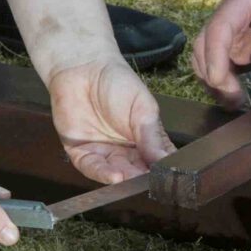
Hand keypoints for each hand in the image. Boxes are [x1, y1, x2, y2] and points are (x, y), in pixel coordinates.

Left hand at [48, 58, 171, 183]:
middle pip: (136, 173)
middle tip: (150, 183)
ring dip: (124, 180)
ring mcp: (104, 154)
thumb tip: (165, 160)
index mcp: (146, 141)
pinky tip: (115, 176)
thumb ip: (152, 136)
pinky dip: (103, 174)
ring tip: (132, 180)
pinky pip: (92, 168)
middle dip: (142, 179)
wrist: (84, 68)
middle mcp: (126, 152)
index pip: (158, 162)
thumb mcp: (143, 108)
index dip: (163, 172)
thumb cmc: (118, 83)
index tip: (169, 178)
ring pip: (116, 174)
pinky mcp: (81, 153)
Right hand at [193, 0, 250, 106]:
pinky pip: (223, 63)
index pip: (221, 25)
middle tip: (231, 99)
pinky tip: (234, 97)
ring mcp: (236, 28)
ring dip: (213, 78)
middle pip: (207, 40)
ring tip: (232, 103)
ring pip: (208, 53)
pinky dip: (222, 80)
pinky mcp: (241, 44)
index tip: (219, 81)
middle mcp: (234, 11)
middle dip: (212, 70)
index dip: (215, 53)